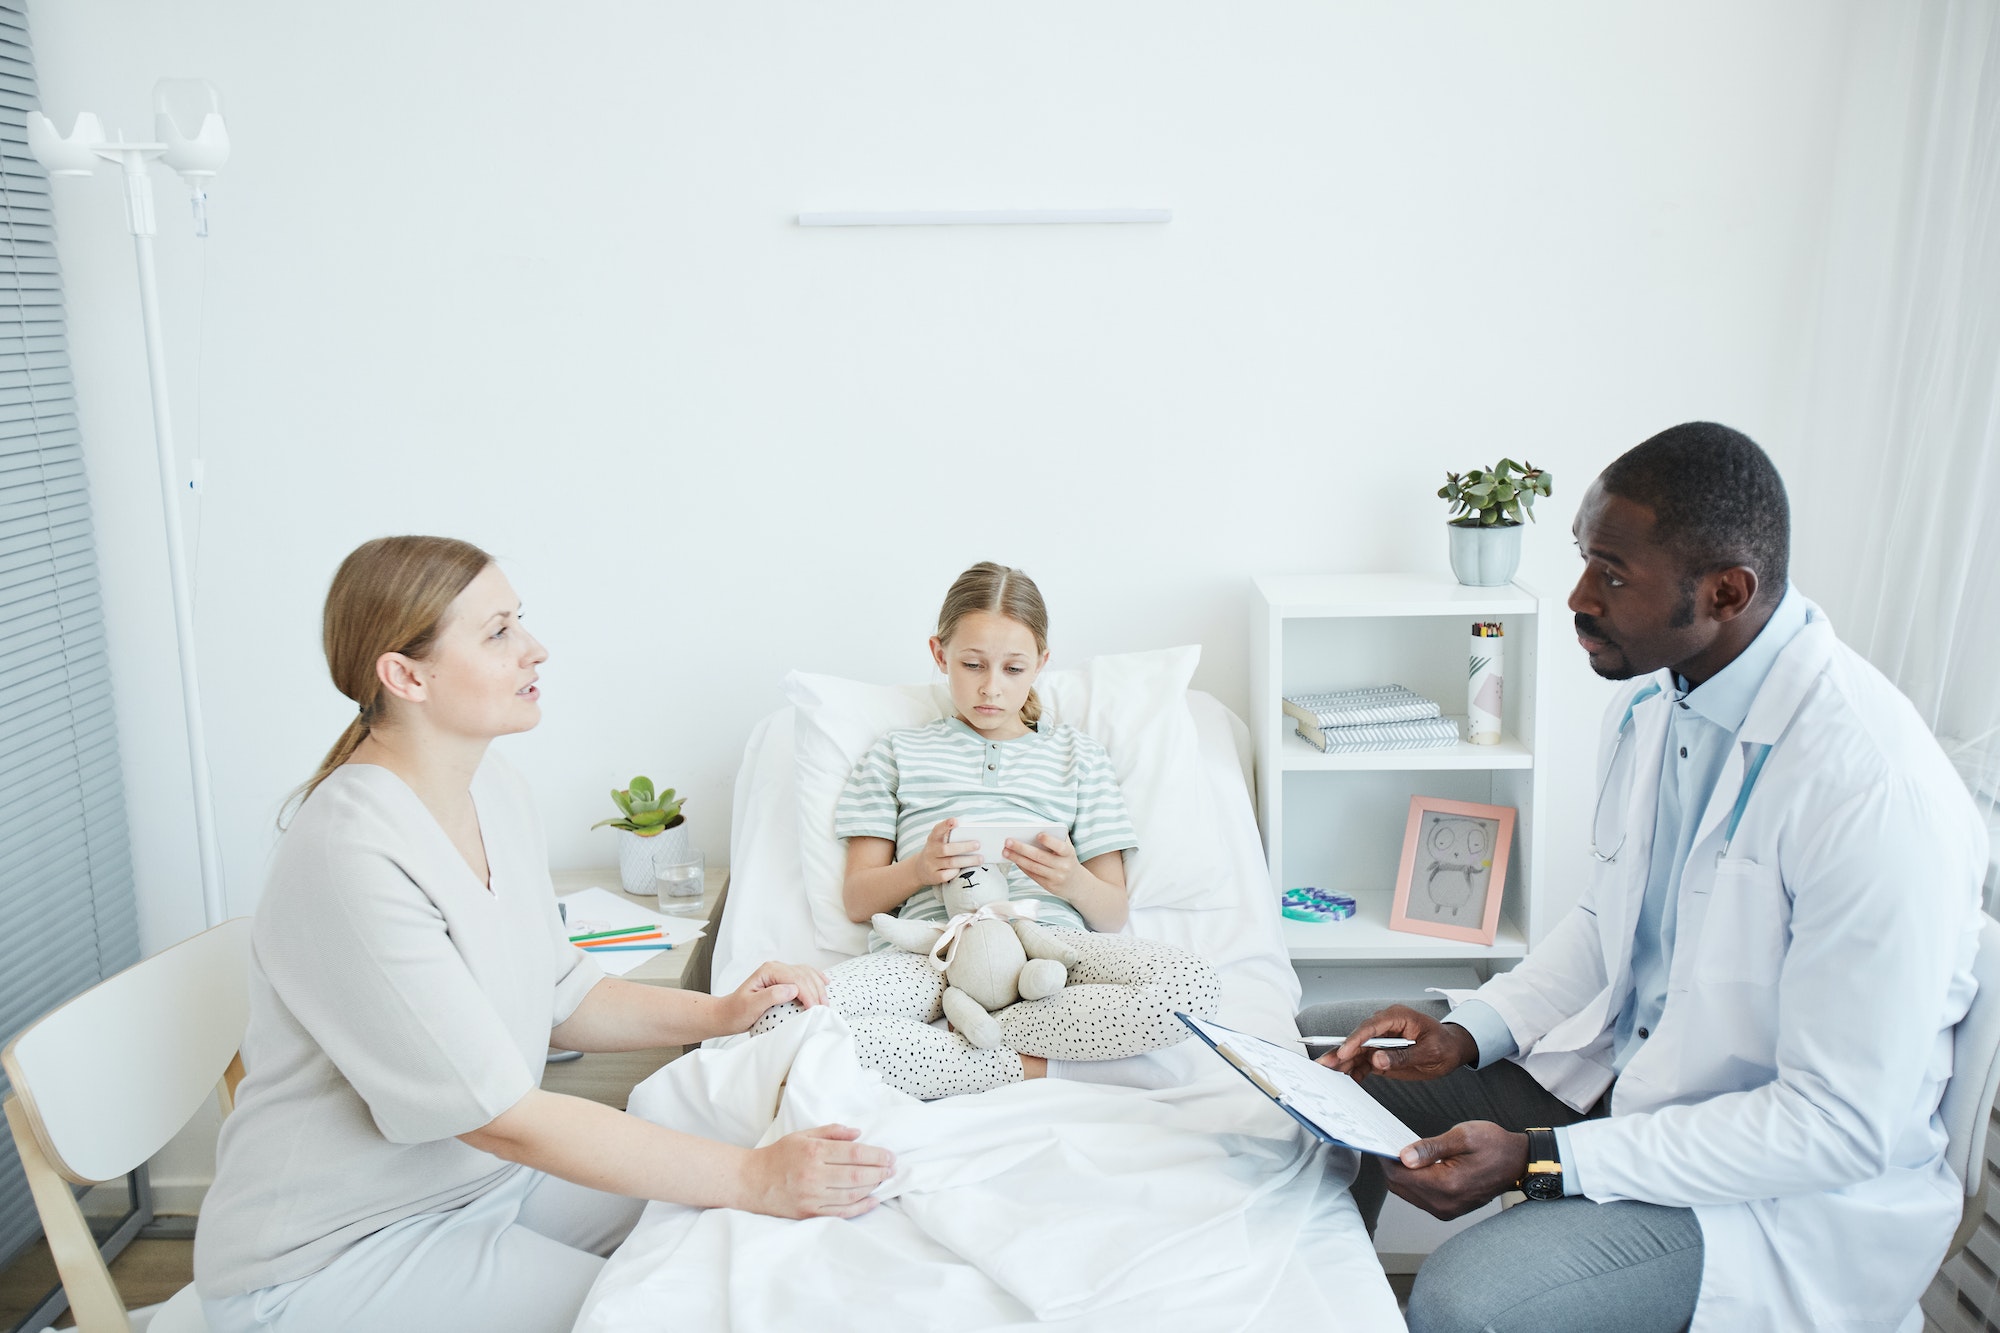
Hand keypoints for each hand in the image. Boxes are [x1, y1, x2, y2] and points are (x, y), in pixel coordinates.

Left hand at [722, 960, 827, 1031]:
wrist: (727, 1014)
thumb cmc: (736, 1012)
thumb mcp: (750, 1006)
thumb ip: (771, 996)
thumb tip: (793, 989)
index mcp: (768, 970)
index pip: (795, 979)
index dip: (808, 994)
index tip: (814, 1009)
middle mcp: (775, 968)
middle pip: (804, 975)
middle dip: (816, 992)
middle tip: (823, 1009)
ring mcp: (780, 973)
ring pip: (807, 974)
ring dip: (818, 987)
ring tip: (824, 1003)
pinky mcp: (783, 980)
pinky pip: (804, 975)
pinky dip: (816, 979)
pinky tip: (824, 983)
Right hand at [737, 1124, 896, 1219]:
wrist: (752, 1182)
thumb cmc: (779, 1155)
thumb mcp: (803, 1135)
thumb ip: (831, 1132)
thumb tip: (858, 1133)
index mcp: (813, 1152)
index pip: (854, 1153)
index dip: (876, 1155)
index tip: (890, 1156)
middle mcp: (814, 1175)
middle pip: (857, 1175)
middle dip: (880, 1172)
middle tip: (893, 1168)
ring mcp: (812, 1196)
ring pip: (852, 1194)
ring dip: (873, 1188)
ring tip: (884, 1181)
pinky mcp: (809, 1214)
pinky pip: (841, 1212)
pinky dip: (861, 1207)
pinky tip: (873, 1200)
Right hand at [907, 818, 981, 889]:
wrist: (920, 869)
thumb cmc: (937, 852)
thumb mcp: (939, 842)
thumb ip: (951, 838)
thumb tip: (974, 837)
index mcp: (933, 839)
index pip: (937, 830)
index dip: (945, 825)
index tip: (955, 821)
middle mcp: (931, 851)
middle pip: (947, 849)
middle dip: (964, 847)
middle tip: (978, 844)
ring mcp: (931, 864)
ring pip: (951, 862)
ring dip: (967, 860)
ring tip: (980, 859)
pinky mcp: (934, 876)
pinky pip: (947, 875)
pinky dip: (957, 872)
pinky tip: (966, 869)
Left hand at [1003, 831, 1085, 897]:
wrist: (1077, 883)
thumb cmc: (1067, 859)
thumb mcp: (1067, 848)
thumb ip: (1056, 837)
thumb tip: (1035, 827)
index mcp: (1068, 853)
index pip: (1060, 846)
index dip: (1049, 841)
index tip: (1038, 834)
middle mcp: (1063, 866)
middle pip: (1039, 856)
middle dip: (1022, 848)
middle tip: (1008, 841)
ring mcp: (1056, 877)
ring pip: (1033, 867)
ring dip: (1017, 858)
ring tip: (1005, 851)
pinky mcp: (1049, 886)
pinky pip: (1032, 875)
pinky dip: (1022, 866)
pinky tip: (1014, 859)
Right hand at [1316, 1005, 1478, 1082]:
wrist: (1452, 1050)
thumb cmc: (1445, 1046)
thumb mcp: (1430, 1053)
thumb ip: (1403, 1056)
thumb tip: (1377, 1059)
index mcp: (1398, 1017)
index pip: (1371, 1027)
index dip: (1355, 1040)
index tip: (1344, 1052)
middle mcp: (1385, 1026)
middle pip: (1358, 1038)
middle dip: (1341, 1052)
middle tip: (1324, 1064)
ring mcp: (1381, 1040)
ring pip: (1357, 1051)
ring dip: (1343, 1063)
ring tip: (1328, 1074)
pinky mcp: (1380, 1053)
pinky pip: (1364, 1061)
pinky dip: (1355, 1070)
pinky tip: (1347, 1080)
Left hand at [1381, 1121, 1529, 1219]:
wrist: (1518, 1162)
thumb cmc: (1494, 1146)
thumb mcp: (1462, 1137)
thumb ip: (1430, 1148)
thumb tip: (1404, 1157)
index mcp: (1446, 1185)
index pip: (1400, 1176)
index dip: (1385, 1158)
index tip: (1378, 1141)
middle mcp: (1444, 1204)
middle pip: (1400, 1187)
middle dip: (1390, 1166)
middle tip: (1386, 1144)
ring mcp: (1447, 1210)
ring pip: (1407, 1194)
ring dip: (1400, 1175)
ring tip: (1400, 1152)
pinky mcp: (1449, 1209)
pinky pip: (1420, 1197)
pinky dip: (1412, 1182)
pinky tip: (1414, 1165)